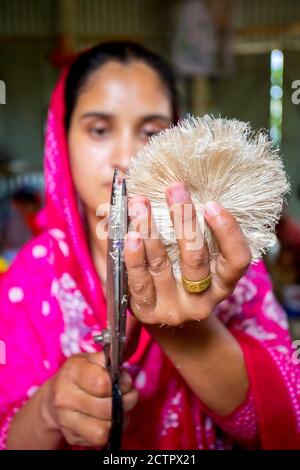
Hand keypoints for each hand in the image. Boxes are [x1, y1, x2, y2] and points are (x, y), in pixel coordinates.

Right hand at [45, 352, 137, 446]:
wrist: (53, 398)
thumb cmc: (79, 375)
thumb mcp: (91, 359)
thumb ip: (109, 360)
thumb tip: (124, 367)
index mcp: (71, 372)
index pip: (102, 384)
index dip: (121, 382)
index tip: (124, 380)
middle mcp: (64, 397)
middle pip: (107, 408)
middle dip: (126, 401)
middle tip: (127, 394)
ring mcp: (65, 420)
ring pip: (105, 429)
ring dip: (119, 418)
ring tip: (119, 407)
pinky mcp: (71, 437)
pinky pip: (100, 440)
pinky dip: (111, 430)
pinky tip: (109, 418)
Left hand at [124, 182, 251, 325]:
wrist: (168, 320)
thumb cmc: (185, 277)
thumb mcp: (201, 259)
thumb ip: (197, 231)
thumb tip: (179, 190)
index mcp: (224, 283)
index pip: (237, 260)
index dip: (228, 232)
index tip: (212, 204)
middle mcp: (202, 299)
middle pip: (195, 258)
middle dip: (184, 219)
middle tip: (174, 189)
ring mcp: (174, 308)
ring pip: (162, 266)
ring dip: (150, 231)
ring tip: (140, 205)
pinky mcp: (148, 311)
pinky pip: (138, 281)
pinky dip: (133, 255)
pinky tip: (130, 235)